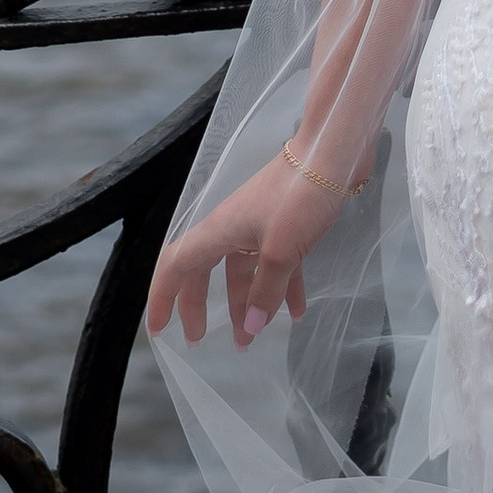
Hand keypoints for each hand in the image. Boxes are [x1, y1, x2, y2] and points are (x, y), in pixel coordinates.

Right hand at [146, 150, 350, 350]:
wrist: (335, 151)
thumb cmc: (299, 197)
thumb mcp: (281, 251)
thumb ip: (265, 291)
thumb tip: (249, 328)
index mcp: (220, 231)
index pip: (177, 266)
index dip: (163, 297)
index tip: (157, 329)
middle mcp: (233, 228)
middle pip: (206, 271)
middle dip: (200, 306)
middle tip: (200, 340)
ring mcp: (260, 224)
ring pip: (244, 271)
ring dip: (247, 304)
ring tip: (251, 339)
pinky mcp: (288, 223)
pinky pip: (278, 263)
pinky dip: (283, 287)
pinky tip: (296, 312)